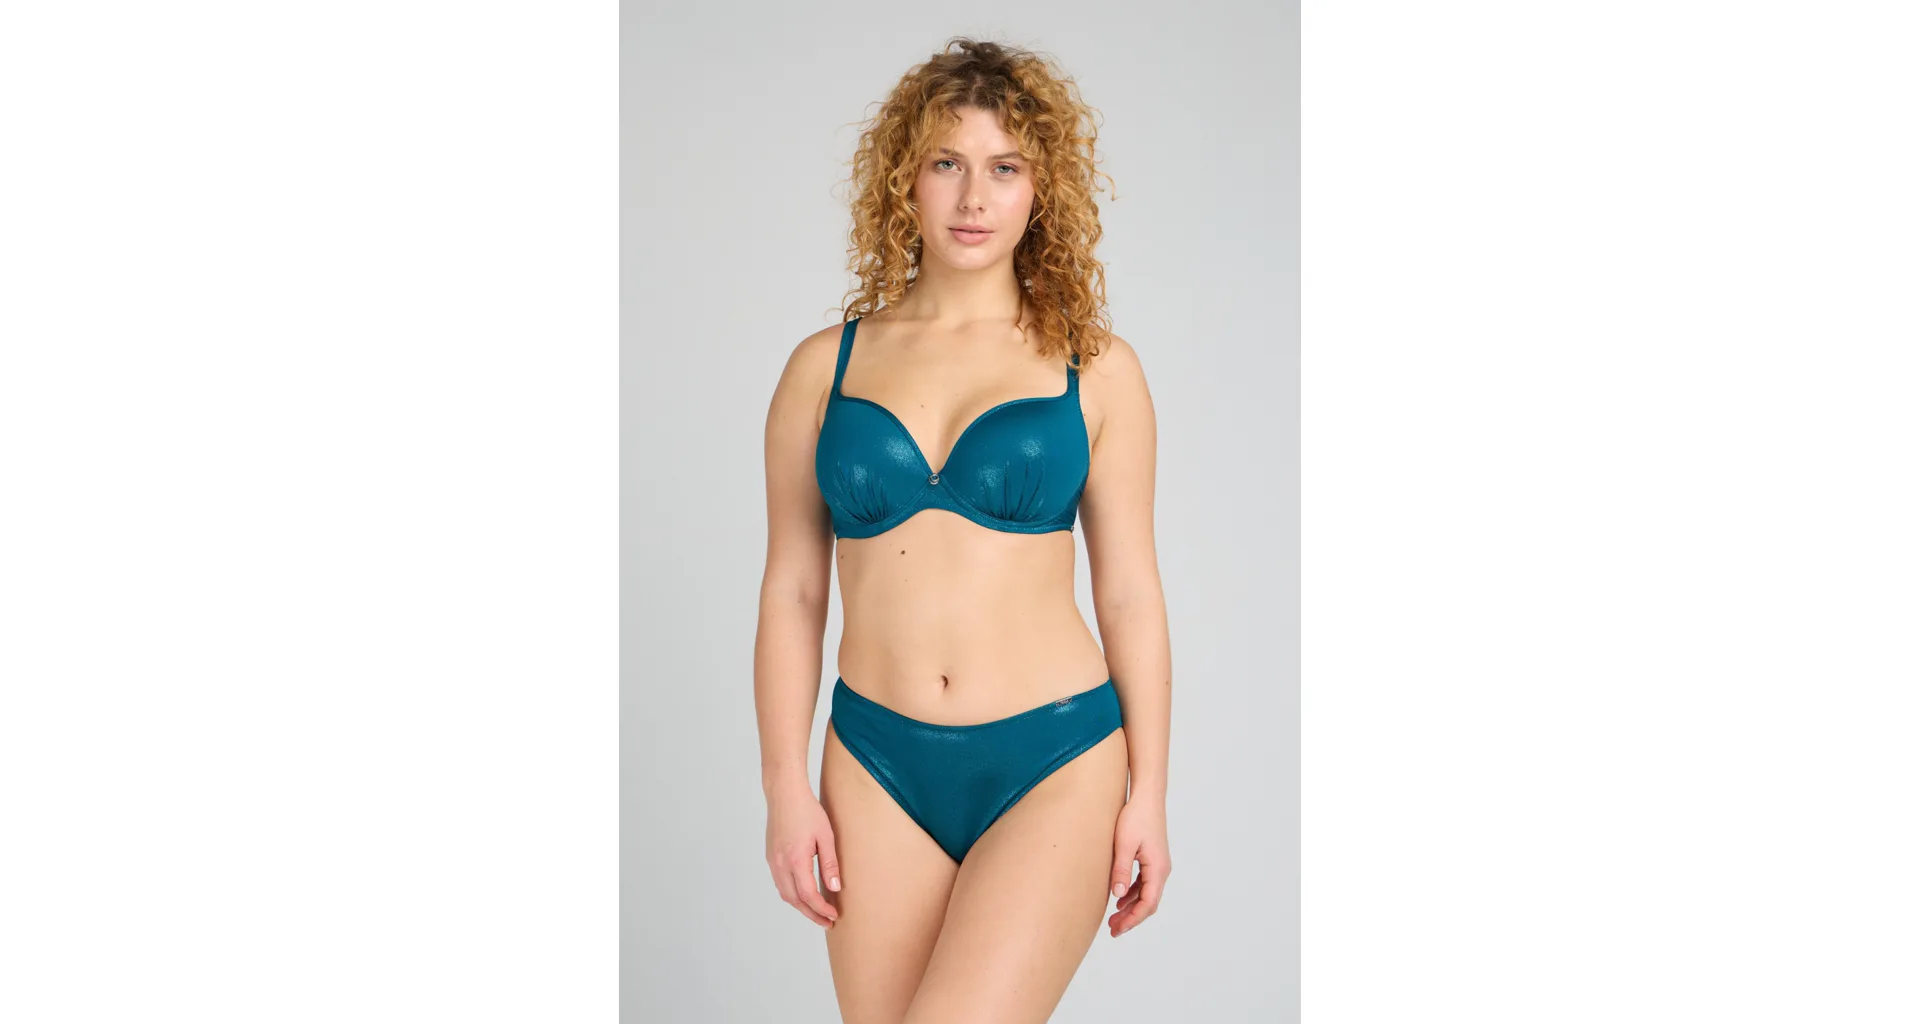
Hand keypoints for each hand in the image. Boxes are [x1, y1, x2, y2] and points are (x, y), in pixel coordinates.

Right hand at [764, 782, 840, 928]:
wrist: (784, 793)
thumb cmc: (807, 810)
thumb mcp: (826, 836)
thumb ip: (830, 863)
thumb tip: (835, 888)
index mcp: (795, 860)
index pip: (808, 895)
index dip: (821, 909)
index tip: (834, 915)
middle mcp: (780, 864)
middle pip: (794, 900)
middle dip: (811, 914)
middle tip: (827, 922)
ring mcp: (773, 861)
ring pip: (785, 893)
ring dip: (801, 906)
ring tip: (817, 911)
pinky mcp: (771, 856)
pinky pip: (780, 883)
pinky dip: (792, 893)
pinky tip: (804, 893)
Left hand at [1107, 797, 1169, 937]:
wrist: (1147, 797)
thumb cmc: (1135, 817)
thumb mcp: (1124, 845)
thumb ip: (1121, 871)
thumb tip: (1117, 896)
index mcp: (1157, 869)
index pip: (1148, 903)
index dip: (1133, 919)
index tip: (1117, 929)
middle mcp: (1162, 870)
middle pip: (1149, 902)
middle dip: (1132, 918)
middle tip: (1112, 930)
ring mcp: (1158, 864)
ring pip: (1146, 894)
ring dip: (1131, 907)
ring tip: (1114, 919)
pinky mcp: (1152, 859)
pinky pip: (1144, 884)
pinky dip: (1133, 894)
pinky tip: (1119, 898)